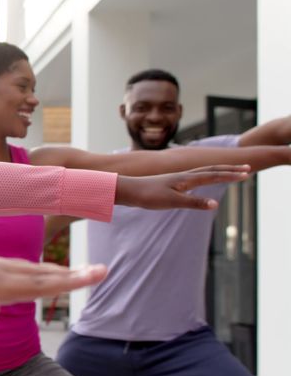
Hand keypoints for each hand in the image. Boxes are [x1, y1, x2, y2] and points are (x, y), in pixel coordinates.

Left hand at [0, 257, 107, 331]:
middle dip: (72, 274)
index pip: (39, 284)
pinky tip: (40, 273)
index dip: (69, 281)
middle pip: (41, 274)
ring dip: (56, 270)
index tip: (96, 275)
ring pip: (30, 269)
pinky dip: (36, 270)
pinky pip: (17, 267)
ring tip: (80, 272)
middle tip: (102, 271)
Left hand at [115, 165, 249, 210]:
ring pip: (203, 172)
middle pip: (212, 170)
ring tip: (230, 172)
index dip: (231, 175)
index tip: (247, 173)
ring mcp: (177, 179)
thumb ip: (194, 203)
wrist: (127, 190)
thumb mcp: (172, 201)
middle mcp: (183, 176)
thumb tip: (215, 205)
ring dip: (219, 172)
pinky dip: (204, 177)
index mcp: (187, 179)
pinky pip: (194, 178)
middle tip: (247, 169)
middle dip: (230, 170)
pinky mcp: (170, 184)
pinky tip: (202, 182)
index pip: (214, 175)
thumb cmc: (148, 195)